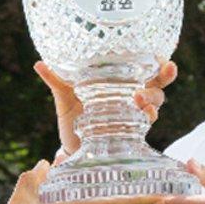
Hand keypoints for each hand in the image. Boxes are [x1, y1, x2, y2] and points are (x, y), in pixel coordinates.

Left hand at [35, 60, 176, 154]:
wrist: (72, 145)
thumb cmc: (73, 115)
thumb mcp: (65, 96)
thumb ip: (56, 80)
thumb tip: (39, 63)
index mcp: (121, 82)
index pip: (148, 69)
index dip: (161, 63)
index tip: (165, 58)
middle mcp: (132, 96)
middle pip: (158, 85)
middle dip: (163, 78)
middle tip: (160, 72)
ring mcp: (134, 114)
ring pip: (155, 103)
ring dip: (151, 98)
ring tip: (138, 97)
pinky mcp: (131, 131)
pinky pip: (146, 122)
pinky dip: (146, 117)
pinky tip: (143, 114)